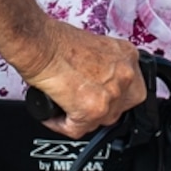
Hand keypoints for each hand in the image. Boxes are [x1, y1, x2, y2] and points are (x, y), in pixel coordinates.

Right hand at [29, 21, 145, 137]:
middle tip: (81, 101)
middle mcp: (124, 75)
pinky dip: (61, 124)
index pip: (132, 87)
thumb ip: (104, 66)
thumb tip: (97, 80)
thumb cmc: (55, 39)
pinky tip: (53, 113)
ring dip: (80, 117)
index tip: (101, 95)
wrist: (38, 43)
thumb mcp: (94, 46)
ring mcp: (110, 95)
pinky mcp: (91, 111)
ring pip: (99, 121)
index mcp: (127, 56)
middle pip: (120, 108)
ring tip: (63, 104)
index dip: (114, 95)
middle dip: (100, 109)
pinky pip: (76, 130)